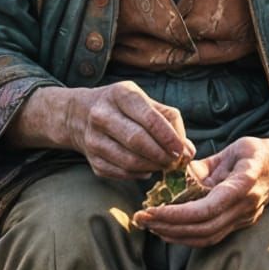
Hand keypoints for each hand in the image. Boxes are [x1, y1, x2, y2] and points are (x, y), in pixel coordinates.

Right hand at [68, 81, 194, 180]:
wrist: (79, 115)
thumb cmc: (121, 107)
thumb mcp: (143, 101)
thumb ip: (169, 121)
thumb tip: (189, 151)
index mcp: (120, 94)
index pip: (149, 118)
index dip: (169, 137)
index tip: (181, 150)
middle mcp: (102, 114)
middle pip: (138, 141)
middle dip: (161, 155)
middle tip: (174, 161)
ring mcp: (93, 138)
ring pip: (129, 161)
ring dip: (152, 167)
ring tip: (163, 165)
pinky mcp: (91, 159)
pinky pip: (121, 173)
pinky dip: (139, 174)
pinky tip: (147, 169)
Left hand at [132, 135, 268, 247]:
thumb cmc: (256, 152)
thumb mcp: (233, 148)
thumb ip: (206, 164)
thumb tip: (177, 175)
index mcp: (244, 183)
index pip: (208, 208)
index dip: (178, 214)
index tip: (152, 210)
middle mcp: (245, 206)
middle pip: (204, 228)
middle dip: (169, 226)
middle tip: (141, 218)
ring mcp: (244, 219)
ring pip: (206, 238)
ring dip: (175, 235)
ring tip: (149, 225)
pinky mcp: (239, 225)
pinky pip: (211, 237)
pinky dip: (186, 237)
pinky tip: (167, 230)